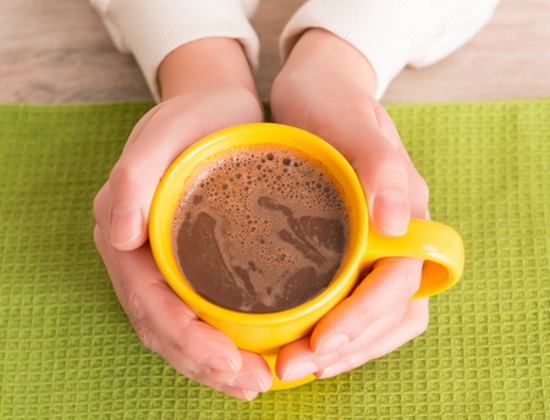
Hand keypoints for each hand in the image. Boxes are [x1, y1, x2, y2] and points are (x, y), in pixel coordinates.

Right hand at [93, 39, 272, 399]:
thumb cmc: (194, 119)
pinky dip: (222, 342)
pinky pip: (200, 313)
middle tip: (253, 382)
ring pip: (181, 328)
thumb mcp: (164, 133)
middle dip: (205, 362)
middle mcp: (140, 255)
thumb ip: (134, 176)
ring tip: (255, 382)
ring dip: (214, 364)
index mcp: (124, 231)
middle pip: (164, 326)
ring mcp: (165, 262)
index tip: (227, 358)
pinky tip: (250, 356)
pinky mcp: (193, 263)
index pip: (148, 300)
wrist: (218, 109)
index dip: (184, 337)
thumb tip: (119, 231)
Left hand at [270, 29, 429, 380]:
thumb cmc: (332, 102)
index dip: (364, 320)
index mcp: (406, 213)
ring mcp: (376, 246)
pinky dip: (333, 330)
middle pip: (393, 313)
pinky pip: (354, 301)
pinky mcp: (351, 249)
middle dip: (348, 347)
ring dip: (342, 349)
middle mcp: (398, 237)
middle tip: (294, 367)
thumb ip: (382, 167)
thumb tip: (399, 224)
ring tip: (294, 365)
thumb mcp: (352, 122)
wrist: (314, 92)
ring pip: (379, 317)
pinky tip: (300, 340)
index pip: (400, 284)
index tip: (319, 344)